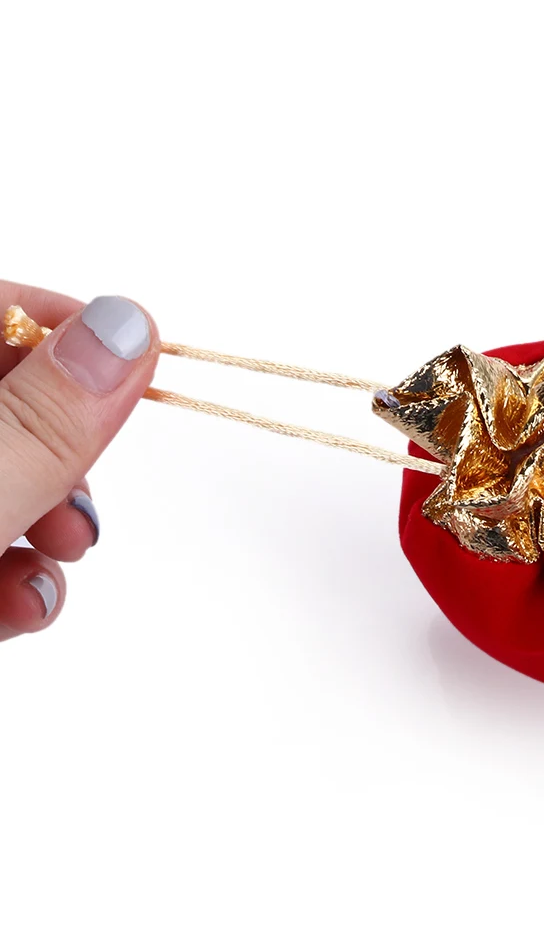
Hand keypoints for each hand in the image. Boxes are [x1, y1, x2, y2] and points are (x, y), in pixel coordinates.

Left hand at [0, 280, 156, 640]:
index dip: (68, 328)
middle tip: (81, 509)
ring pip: (6, 474)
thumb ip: (41, 421)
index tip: (137, 371)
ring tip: (43, 582)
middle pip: (9, 398)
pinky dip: (9, 574)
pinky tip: (13, 610)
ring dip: (46, 530)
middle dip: (63, 457)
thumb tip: (128, 325)